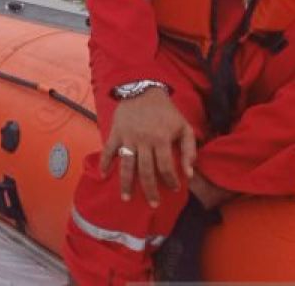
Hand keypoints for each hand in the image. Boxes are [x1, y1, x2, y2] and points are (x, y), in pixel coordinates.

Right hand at [100, 88, 196, 207]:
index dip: (171, 181)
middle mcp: (143, 141)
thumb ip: (189, 150)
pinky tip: (104, 175)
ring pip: (127, 165)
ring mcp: (127, 137)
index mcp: (161, 139)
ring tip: (127, 198)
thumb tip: (190, 173)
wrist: (143, 90)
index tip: (175, 189)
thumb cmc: (166, 112)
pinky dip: (105, 162)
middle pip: (146, 171)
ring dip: (126, 183)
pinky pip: (109, 150)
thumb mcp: (184, 127)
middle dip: (150, 190)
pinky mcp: (115, 133)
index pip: (166, 167)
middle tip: (153, 204)